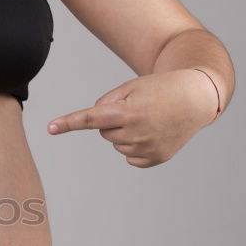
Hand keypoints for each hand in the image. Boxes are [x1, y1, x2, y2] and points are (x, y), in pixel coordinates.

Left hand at [46, 69, 218, 167]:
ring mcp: (147, 148)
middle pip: (104, 132)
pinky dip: (136, 146)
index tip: (50, 128)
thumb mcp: (131, 86)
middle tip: (138, 109)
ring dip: (126, 132)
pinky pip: (130, 156)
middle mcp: (136, 133)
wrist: (195, 98)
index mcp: (128, 112)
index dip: (69, 123)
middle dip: (114, 121)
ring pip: (116, 144)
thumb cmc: (158, 89)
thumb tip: (94, 122)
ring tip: (149, 119)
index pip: (91, 119)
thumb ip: (106, 102)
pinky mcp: (155, 159)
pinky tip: (153, 133)